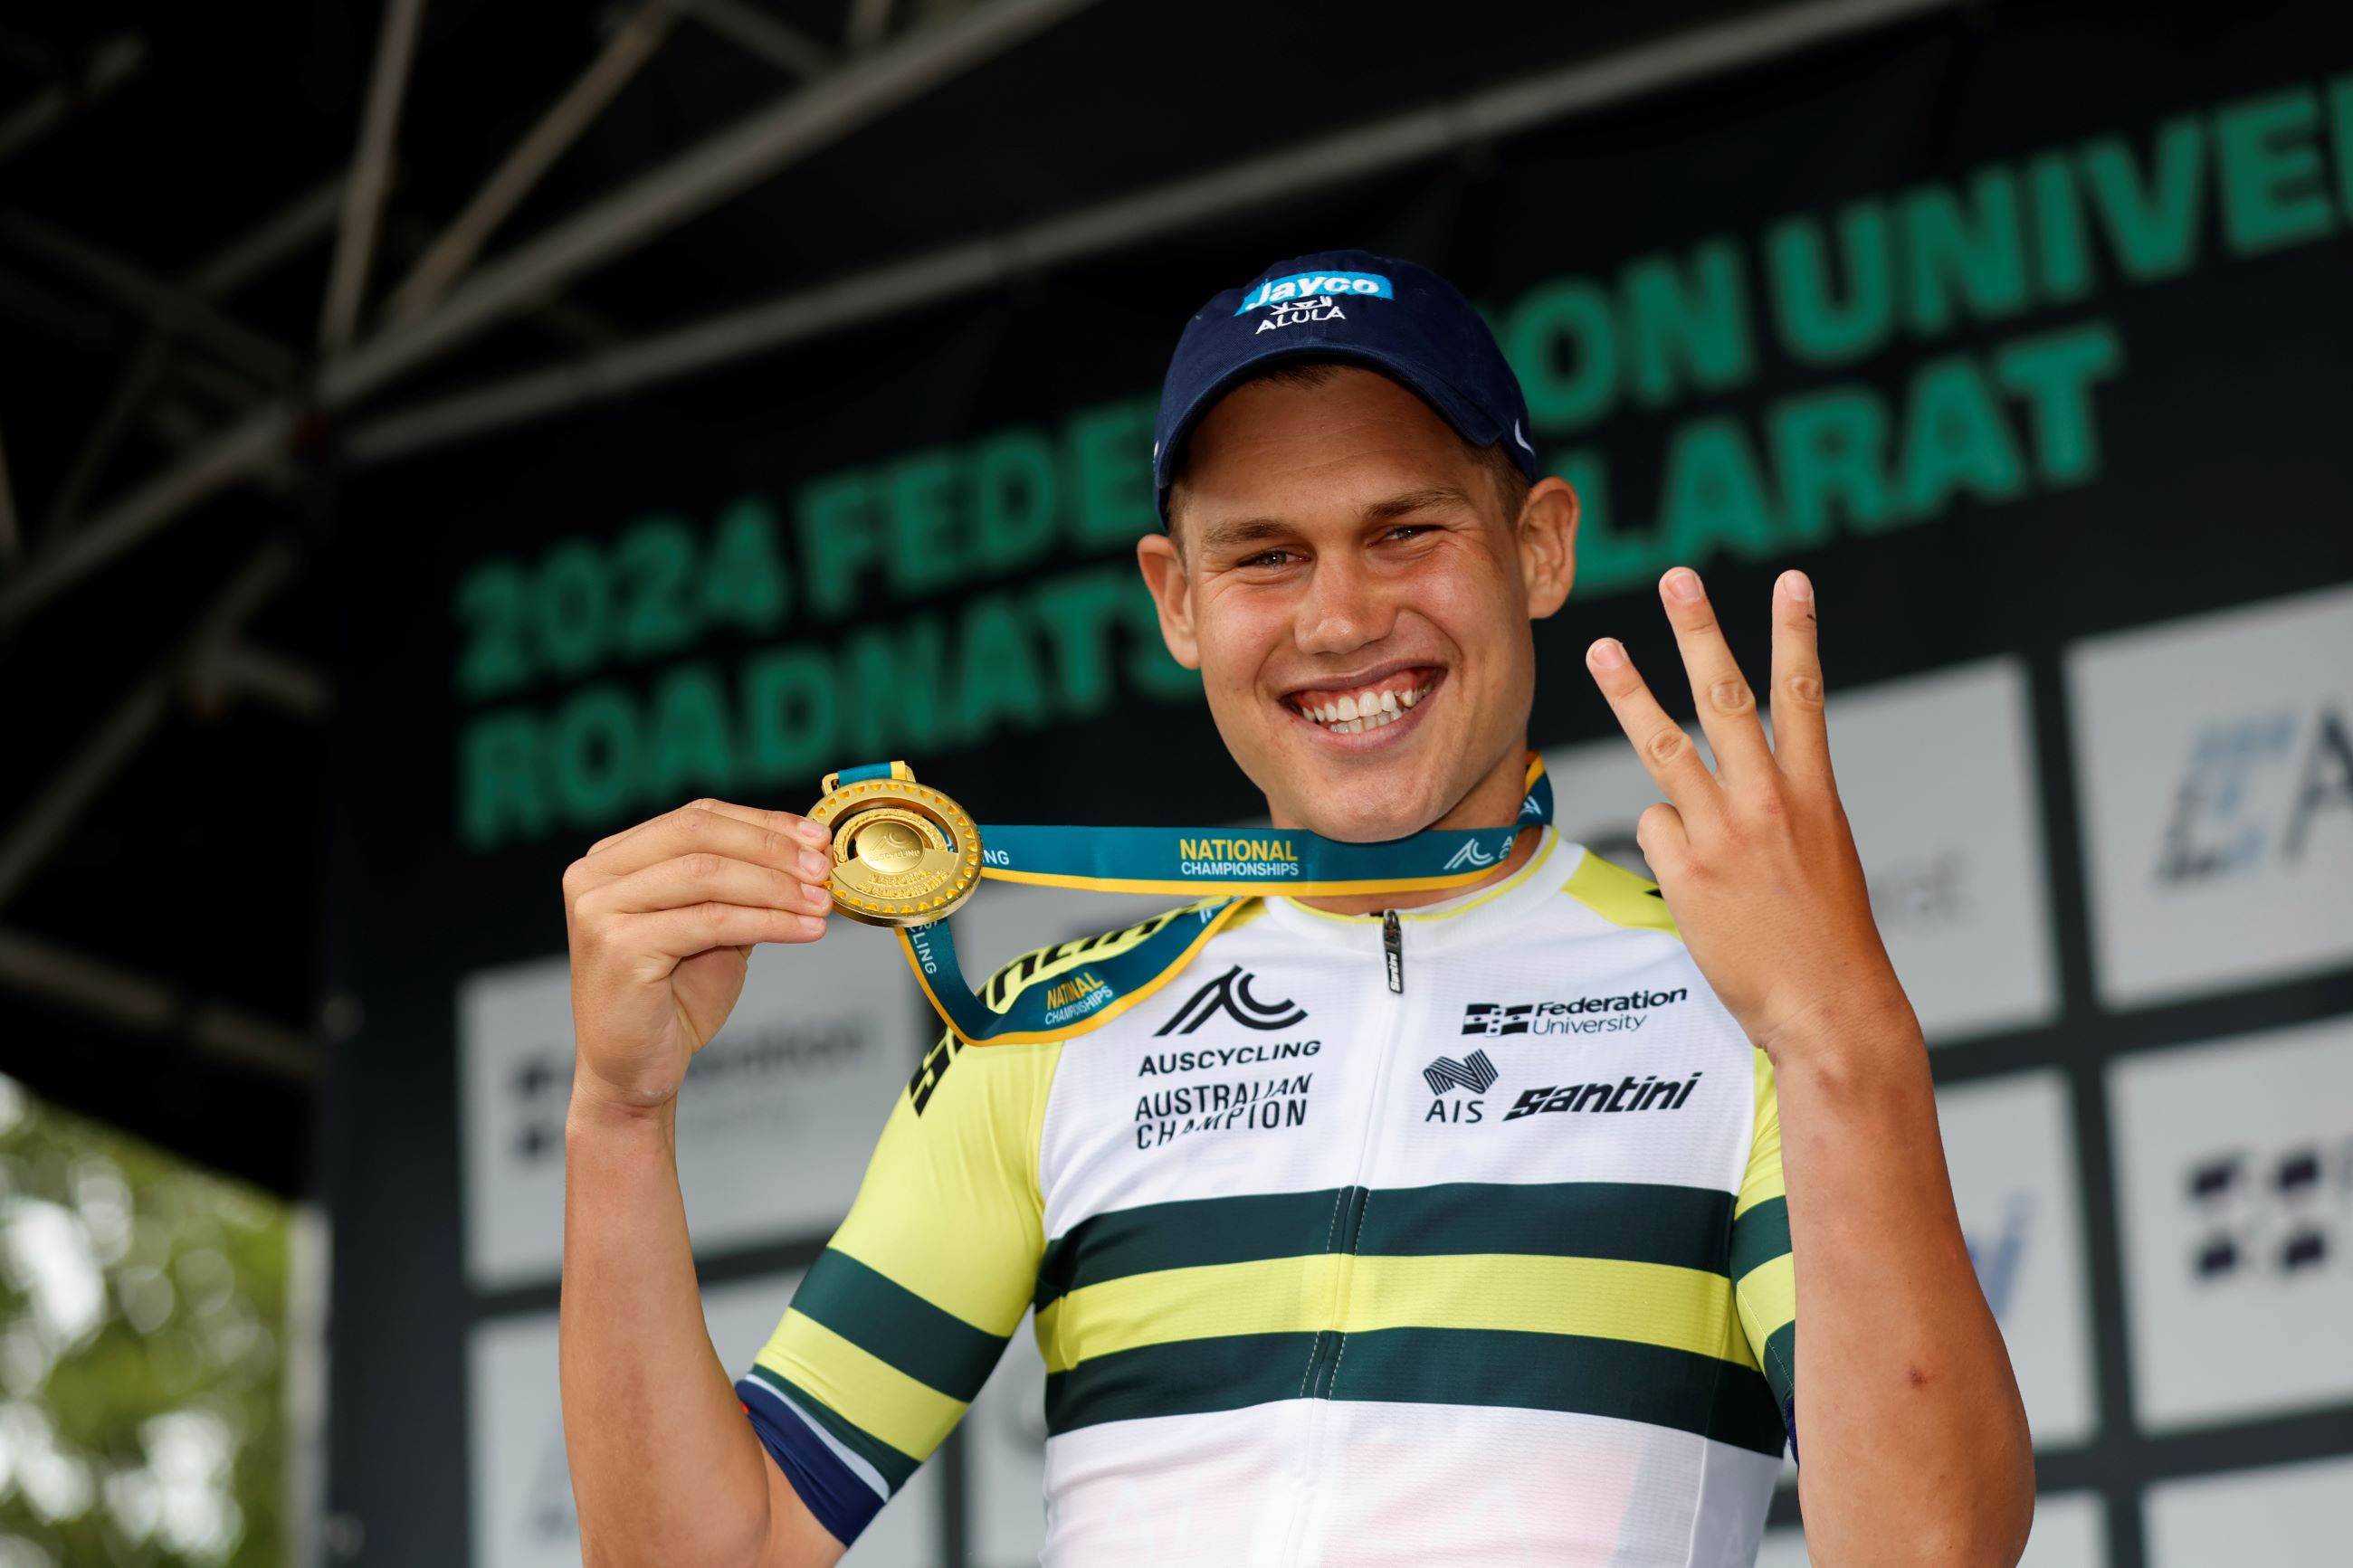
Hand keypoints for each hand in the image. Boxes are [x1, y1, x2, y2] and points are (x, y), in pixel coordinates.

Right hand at [563, 799, 833, 1114]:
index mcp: (612, 859)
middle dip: (772, 848)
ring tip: (821, 903)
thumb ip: (743, 886)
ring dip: (776, 886)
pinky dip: (767, 921)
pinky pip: (711, 921)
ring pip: (707, 874)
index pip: (696, 817)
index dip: (762, 823)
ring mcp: (600, 909)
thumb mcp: (712, 927)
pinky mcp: (619, 947)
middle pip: (698, 835)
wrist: (634, 1072)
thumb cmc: (672, 999)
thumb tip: (808, 851)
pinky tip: (805, 931)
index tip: (816, 837)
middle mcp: (594, 875)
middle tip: (823, 868)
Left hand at [1583, 567, 1908, 1057]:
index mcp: (1812, 792)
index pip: (1805, 695)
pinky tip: (1693, 875)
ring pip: (1665, 744)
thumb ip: (1783, 802)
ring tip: (1603, 647)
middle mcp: (1768, 800)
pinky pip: (1655, 828)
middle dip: (1701, 632)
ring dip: (1630, 690)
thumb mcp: (1823, 852)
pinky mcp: (1687, 871)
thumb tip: (1735, 779)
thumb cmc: (1826, 935)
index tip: (1791, 580)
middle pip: (1726, 697)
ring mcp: (1724, 832)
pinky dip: (1666, 839)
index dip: (1797, 633)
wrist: (1829, 1004)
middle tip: (1679, 579)